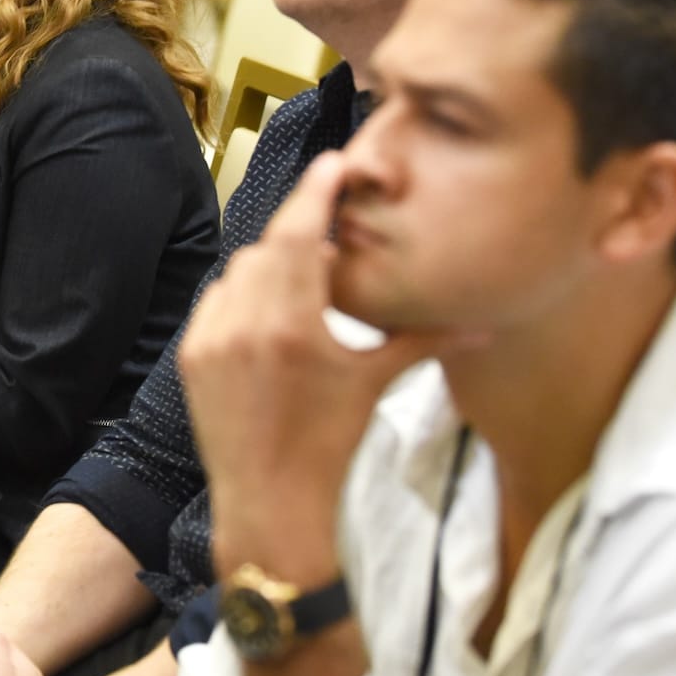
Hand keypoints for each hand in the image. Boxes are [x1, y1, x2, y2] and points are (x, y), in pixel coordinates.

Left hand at [179, 153, 482, 579]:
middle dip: (300, 233)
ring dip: (272, 265)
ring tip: (306, 282)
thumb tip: (485, 322)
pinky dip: (243, 296)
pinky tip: (272, 314)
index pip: (299, 231)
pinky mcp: (191, 357)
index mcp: (292, 325)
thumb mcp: (375, 385)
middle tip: (332, 231)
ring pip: (240, 270)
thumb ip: (424, 339)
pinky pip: (217, 301)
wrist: (271, 510)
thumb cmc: (329, 449)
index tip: (335, 166)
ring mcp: (211, 340)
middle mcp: (244, 324)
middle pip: (270, 244)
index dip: (317, 191)